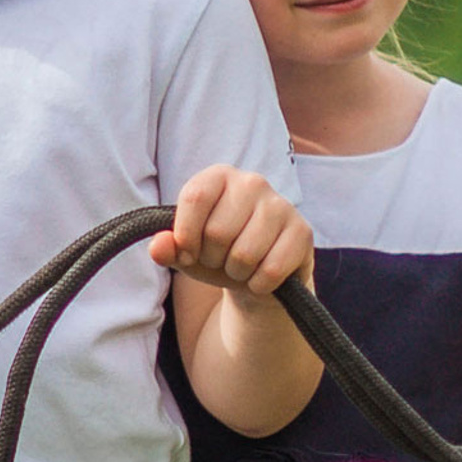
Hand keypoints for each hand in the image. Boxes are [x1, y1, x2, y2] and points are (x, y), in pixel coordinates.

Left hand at [151, 167, 314, 299]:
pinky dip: (259, 284)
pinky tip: (260, 275)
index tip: (188, 252)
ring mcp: (281, 205)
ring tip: (240, 266)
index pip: (194, 197)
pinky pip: (270, 270)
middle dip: (212, 259)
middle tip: (220, 259)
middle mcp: (252, 182)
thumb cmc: (216, 256)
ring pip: (244, 254)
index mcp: (218, 177)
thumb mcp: (186, 253)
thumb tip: (159, 245)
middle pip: (217, 232)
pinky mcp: (302, 232)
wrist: (257, 276)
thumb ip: (167, 249)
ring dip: (236, 273)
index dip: (186, 235)